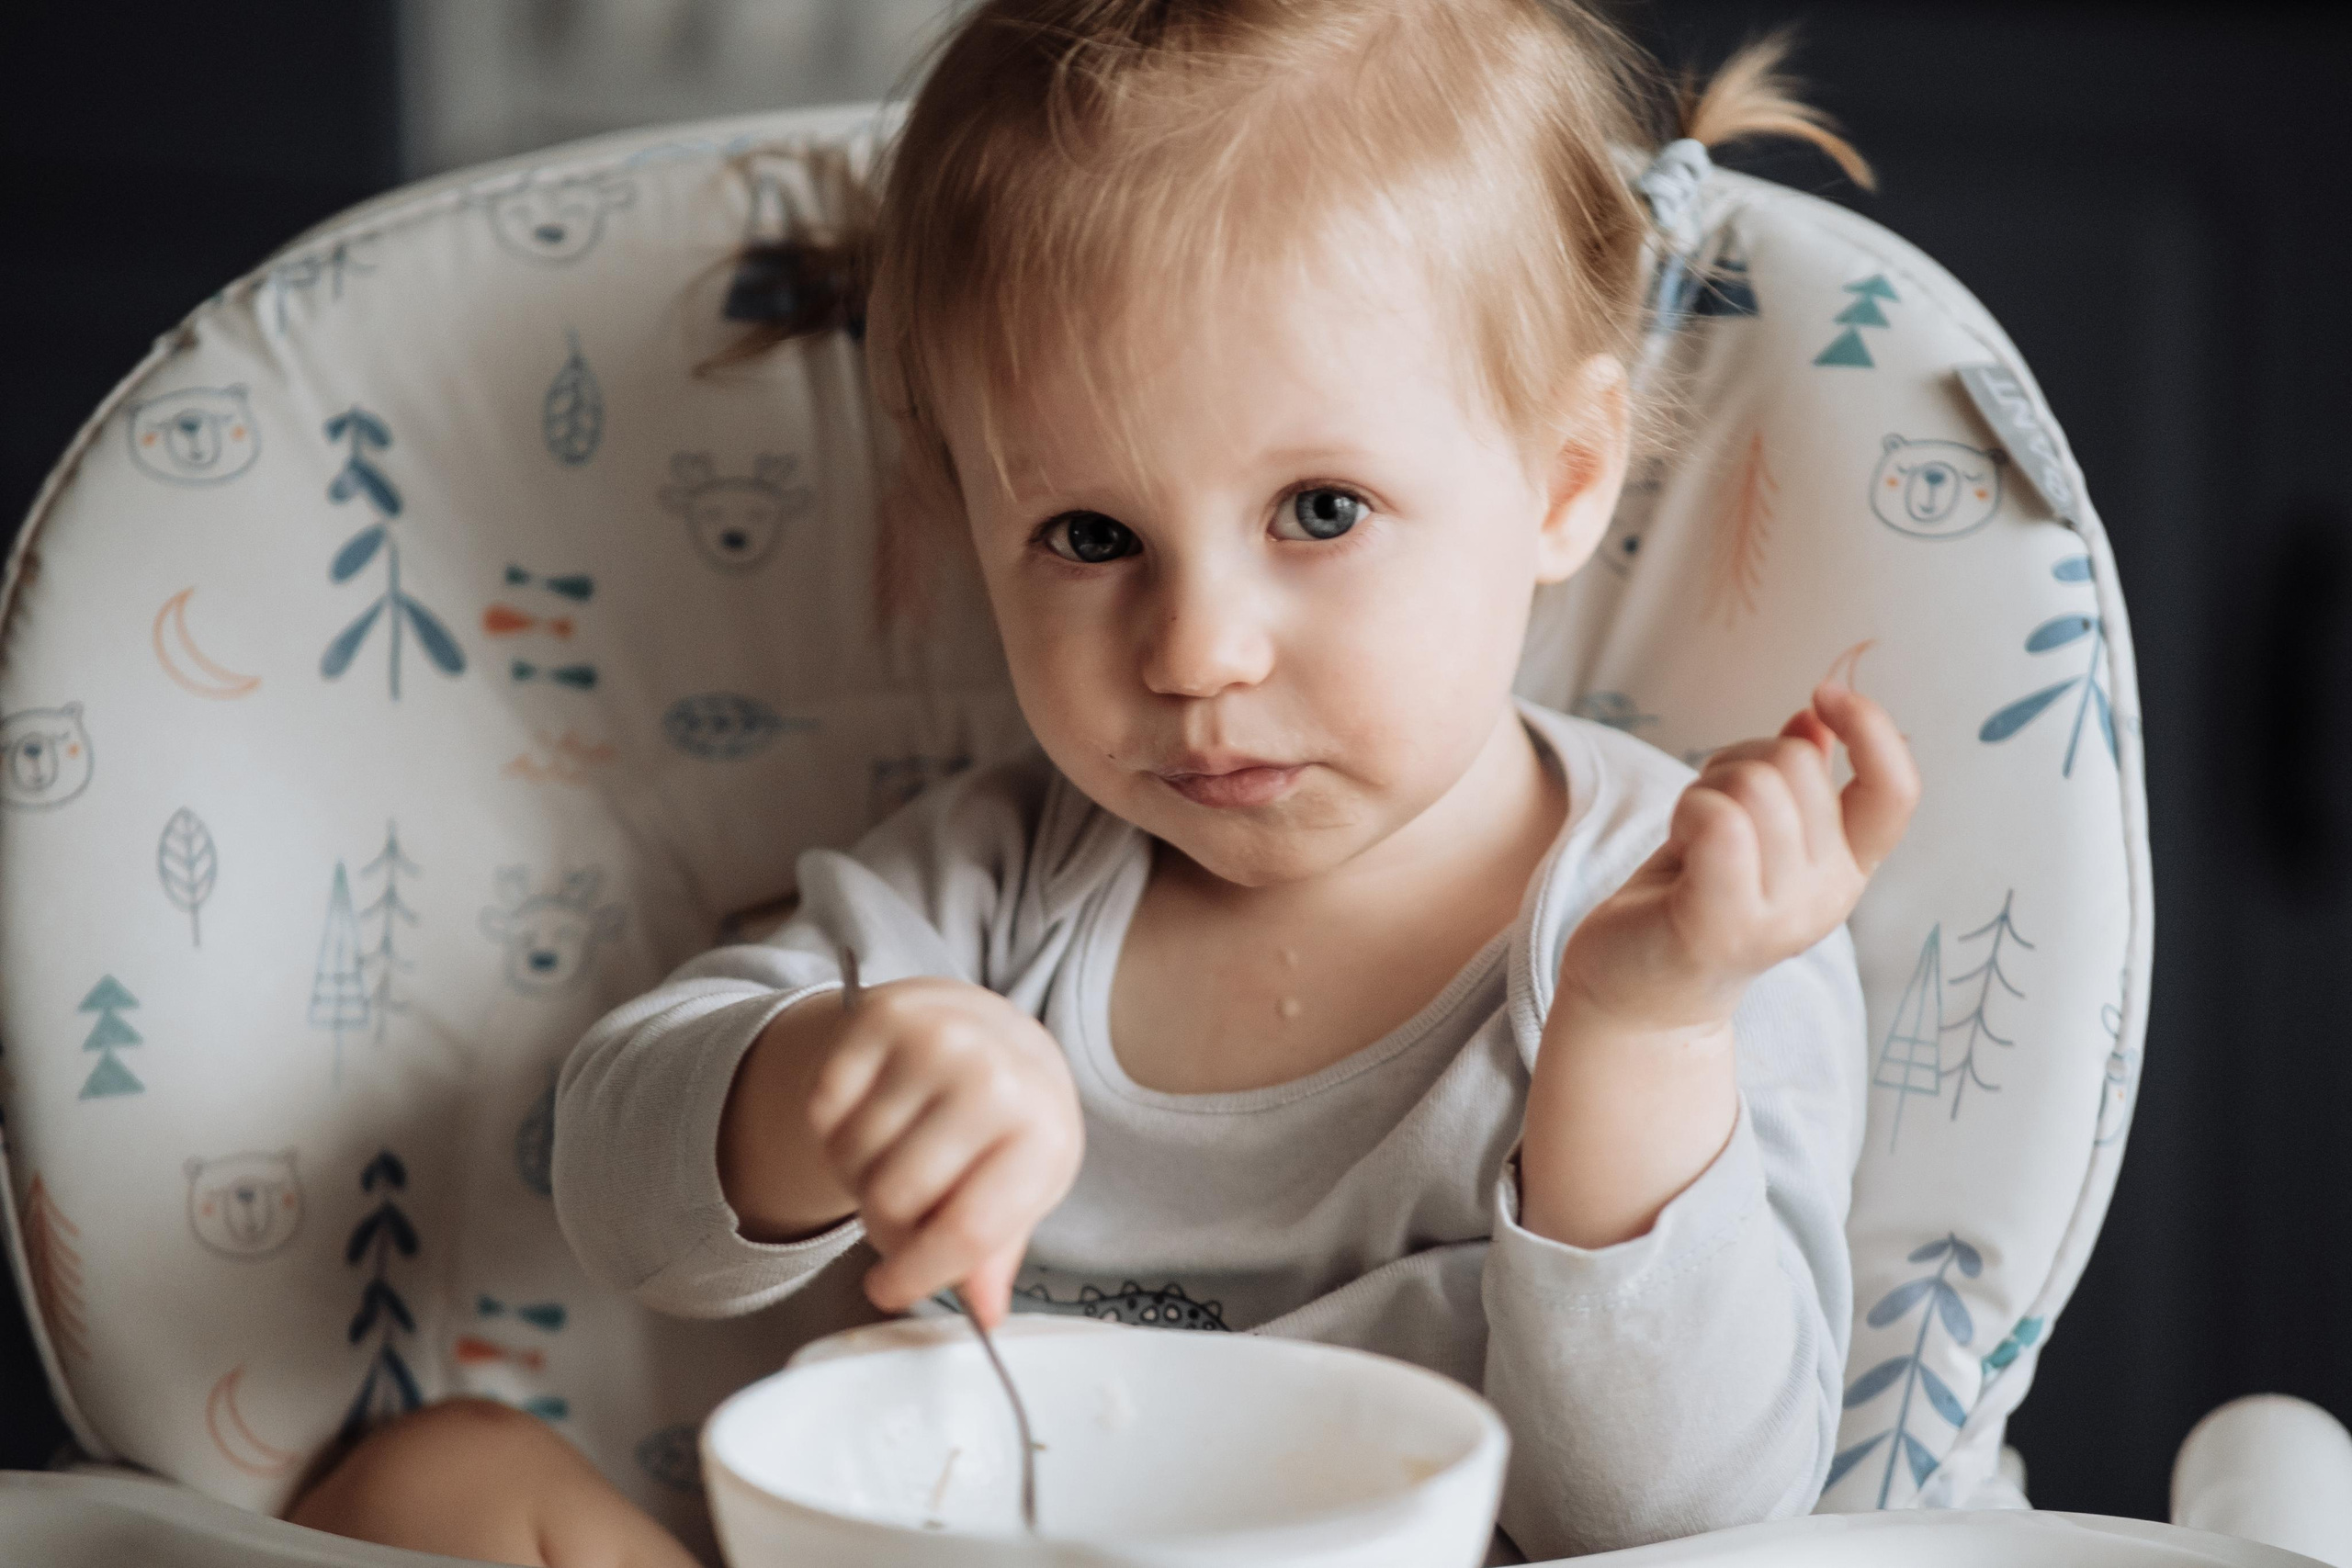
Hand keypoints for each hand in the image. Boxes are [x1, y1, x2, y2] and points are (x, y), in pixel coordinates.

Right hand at [805, 977, 1083, 1326]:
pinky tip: (873, 1118)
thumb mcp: (1025, 1184)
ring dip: (859, 1176)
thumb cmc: (1010, 1121)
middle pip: (894, 1202)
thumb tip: (983, 1311)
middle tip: (903, 1209)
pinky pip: (822, 1113)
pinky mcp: (881, 1017)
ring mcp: (935, 1040)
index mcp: (1043, 1131)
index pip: (967, 1229)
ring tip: (896, 1156)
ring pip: (852, 1159)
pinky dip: (834, 1132)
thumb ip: (996, 1249)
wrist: (989, 1030)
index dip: (919, 1275)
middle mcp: (993, 1077)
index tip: (888, 1293)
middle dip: (887, 1226)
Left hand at [1559, 680, 1918, 1034]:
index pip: (1897, 789)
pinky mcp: (1722, 925)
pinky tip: (1677, 846)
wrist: (1636, 995)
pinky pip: (1719, 822)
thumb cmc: (1690, 899)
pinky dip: (1687, 811)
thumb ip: (1791, 781)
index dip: (1873, 728)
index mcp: (1848, 867)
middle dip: (1738, 762)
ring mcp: (1780, 917)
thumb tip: (1815, 718)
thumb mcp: (1753, 833)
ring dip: (1704, 789)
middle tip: (1706, 815)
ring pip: (1753, 784)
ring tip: (1690, 836)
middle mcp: (1829, 895)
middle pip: (1796, 763)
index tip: (1824, 696)